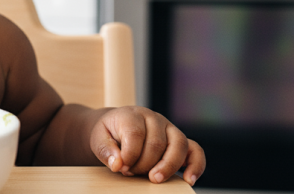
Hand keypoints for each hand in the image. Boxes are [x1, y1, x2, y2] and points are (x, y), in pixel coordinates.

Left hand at [90, 106, 204, 185]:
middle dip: (143, 164)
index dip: (129, 155)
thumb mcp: (98, 139)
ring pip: (179, 145)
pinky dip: (196, 165)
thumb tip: (118, 163)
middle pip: (157, 142)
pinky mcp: (180, 141)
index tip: (120, 167)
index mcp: (132, 114)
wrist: (116, 129)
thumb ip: (105, 150)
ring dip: (168, 166)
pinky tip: (189, 179)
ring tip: (155, 179)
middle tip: (130, 173)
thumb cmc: (109, 134)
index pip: (136, 134)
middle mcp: (154, 118)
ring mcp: (170, 128)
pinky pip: (195, 151)